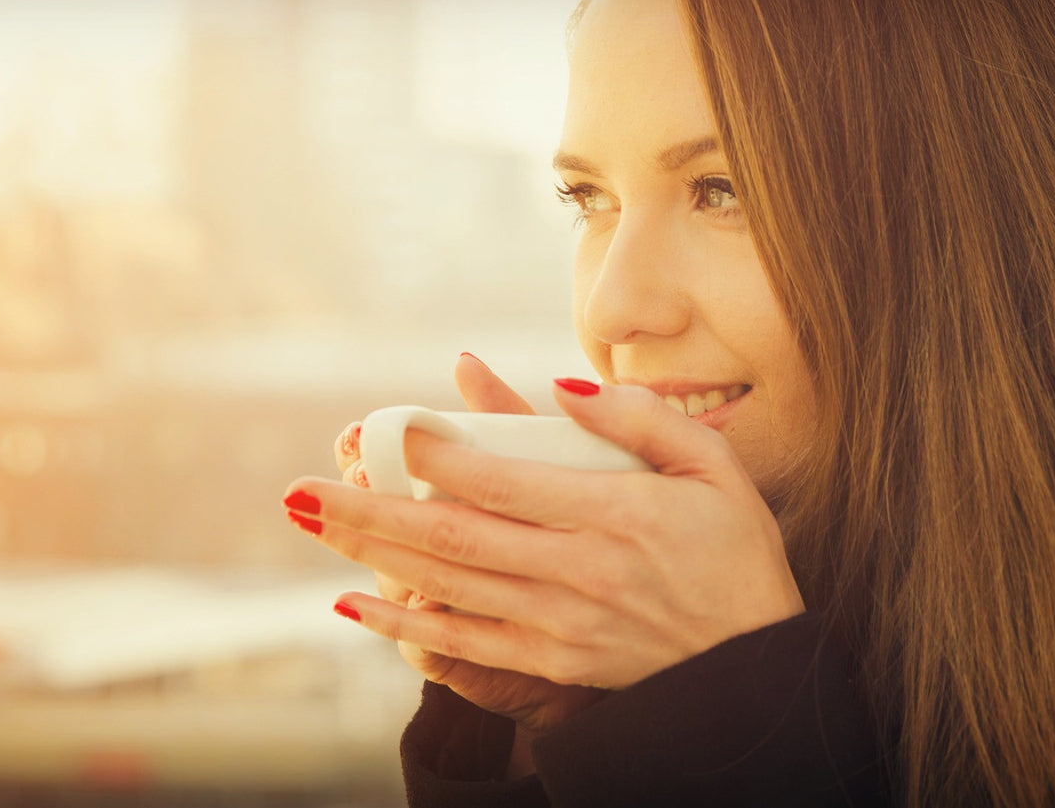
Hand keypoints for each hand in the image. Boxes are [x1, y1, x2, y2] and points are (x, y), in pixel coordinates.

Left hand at [288, 376, 805, 692]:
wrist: (753, 668)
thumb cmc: (737, 555)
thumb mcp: (713, 468)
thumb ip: (640, 419)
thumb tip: (560, 386)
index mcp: (616, 516)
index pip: (506, 482)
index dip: (439, 457)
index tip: (388, 429)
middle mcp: (578, 573)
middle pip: (454, 537)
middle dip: (370, 511)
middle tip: (301, 488)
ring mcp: (559, 624)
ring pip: (447, 585)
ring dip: (371, 554)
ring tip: (310, 523)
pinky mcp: (551, 661)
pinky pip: (463, 641)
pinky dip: (403, 623)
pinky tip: (353, 602)